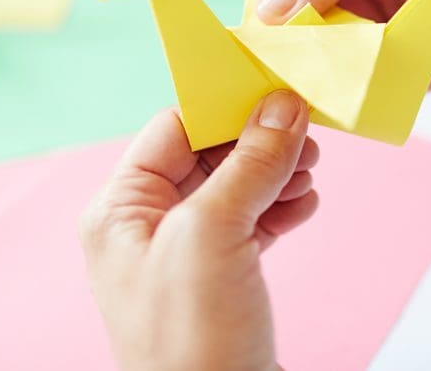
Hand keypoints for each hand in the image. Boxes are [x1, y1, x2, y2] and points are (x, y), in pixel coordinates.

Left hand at [80, 92, 319, 370]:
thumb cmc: (191, 340)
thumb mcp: (213, 234)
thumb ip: (248, 163)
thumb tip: (282, 107)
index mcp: (121, 210)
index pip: (174, 129)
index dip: (224, 105)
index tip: (275, 89)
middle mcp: (148, 228)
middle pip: (209, 156)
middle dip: (259, 142)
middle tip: (306, 133)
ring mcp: (185, 255)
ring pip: (236, 187)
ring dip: (276, 173)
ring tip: (310, 172)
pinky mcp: (220, 279)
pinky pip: (252, 223)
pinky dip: (280, 208)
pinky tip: (304, 205)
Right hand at [256, 0, 430, 121]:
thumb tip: (274, 5)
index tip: (251, 28)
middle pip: (286, 18)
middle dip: (273, 41)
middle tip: (262, 65)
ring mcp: (356, 35)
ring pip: (305, 56)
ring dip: (295, 72)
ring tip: (283, 88)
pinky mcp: (374, 73)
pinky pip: (336, 87)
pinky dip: (323, 96)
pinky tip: (315, 102)